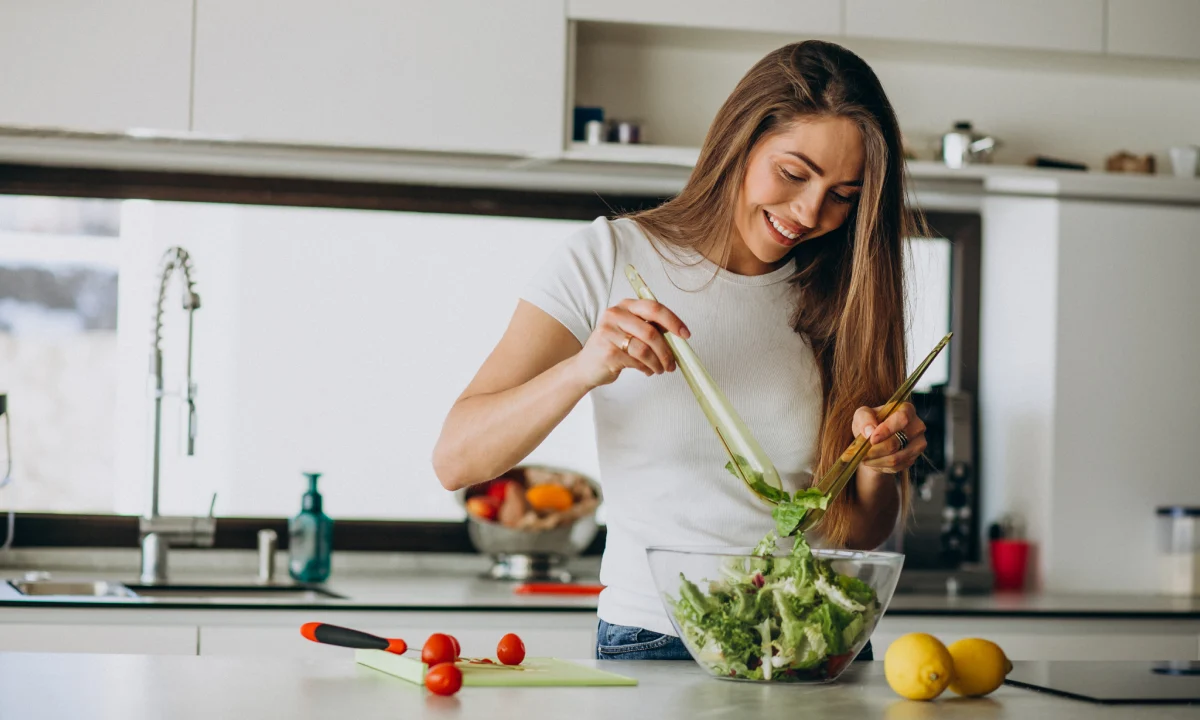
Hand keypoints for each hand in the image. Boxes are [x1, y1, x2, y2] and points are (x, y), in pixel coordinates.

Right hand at [569, 298, 689, 389]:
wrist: (586, 367)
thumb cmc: (612, 347)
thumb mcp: (630, 330)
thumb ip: (650, 327)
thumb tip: (678, 336)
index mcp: (625, 306)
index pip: (654, 308)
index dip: (673, 321)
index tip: (685, 335)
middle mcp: (615, 315)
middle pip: (651, 332)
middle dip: (667, 351)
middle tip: (673, 363)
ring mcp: (609, 332)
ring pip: (645, 349)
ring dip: (658, 363)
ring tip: (660, 369)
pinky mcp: (608, 351)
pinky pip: (636, 361)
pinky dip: (647, 368)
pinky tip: (647, 370)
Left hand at [852, 402, 926, 473]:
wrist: (875, 440)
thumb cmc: (870, 422)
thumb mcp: (862, 415)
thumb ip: (864, 419)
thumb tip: (870, 431)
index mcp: (906, 409)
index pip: (902, 419)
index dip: (887, 430)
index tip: (872, 439)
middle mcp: (917, 426)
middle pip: (897, 442)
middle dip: (876, 450)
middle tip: (862, 452)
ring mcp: (918, 444)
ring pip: (896, 458)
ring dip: (876, 460)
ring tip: (864, 458)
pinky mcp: (913, 458)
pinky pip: (896, 467)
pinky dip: (881, 466)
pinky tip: (873, 461)